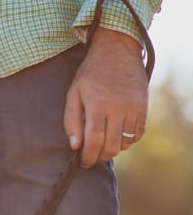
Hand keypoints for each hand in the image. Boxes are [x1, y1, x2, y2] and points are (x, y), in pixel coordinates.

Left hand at [64, 27, 148, 167]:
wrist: (116, 52)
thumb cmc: (90, 74)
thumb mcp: (74, 94)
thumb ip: (71, 121)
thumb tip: (75, 146)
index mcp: (97, 105)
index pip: (94, 140)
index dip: (88, 156)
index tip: (84, 162)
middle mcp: (118, 108)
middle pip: (111, 146)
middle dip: (101, 157)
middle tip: (93, 158)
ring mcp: (133, 107)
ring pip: (126, 142)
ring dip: (114, 149)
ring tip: (104, 146)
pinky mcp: (144, 106)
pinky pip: (138, 133)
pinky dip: (128, 140)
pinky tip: (118, 137)